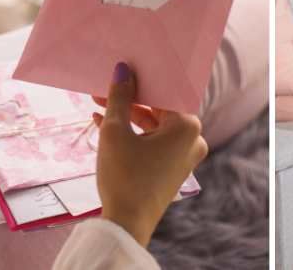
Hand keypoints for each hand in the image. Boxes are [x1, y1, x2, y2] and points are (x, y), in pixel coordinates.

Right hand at [91, 63, 207, 246]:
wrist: (127, 224)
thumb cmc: (124, 175)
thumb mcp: (116, 132)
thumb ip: (120, 98)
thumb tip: (122, 70)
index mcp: (187, 126)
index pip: (165, 92)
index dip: (141, 79)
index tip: (123, 69)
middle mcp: (193, 139)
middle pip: (159, 108)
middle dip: (130, 98)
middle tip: (105, 86)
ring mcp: (184, 156)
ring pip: (154, 126)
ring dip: (127, 116)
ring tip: (99, 104)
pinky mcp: (172, 169)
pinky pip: (153, 142)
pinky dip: (133, 134)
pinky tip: (104, 124)